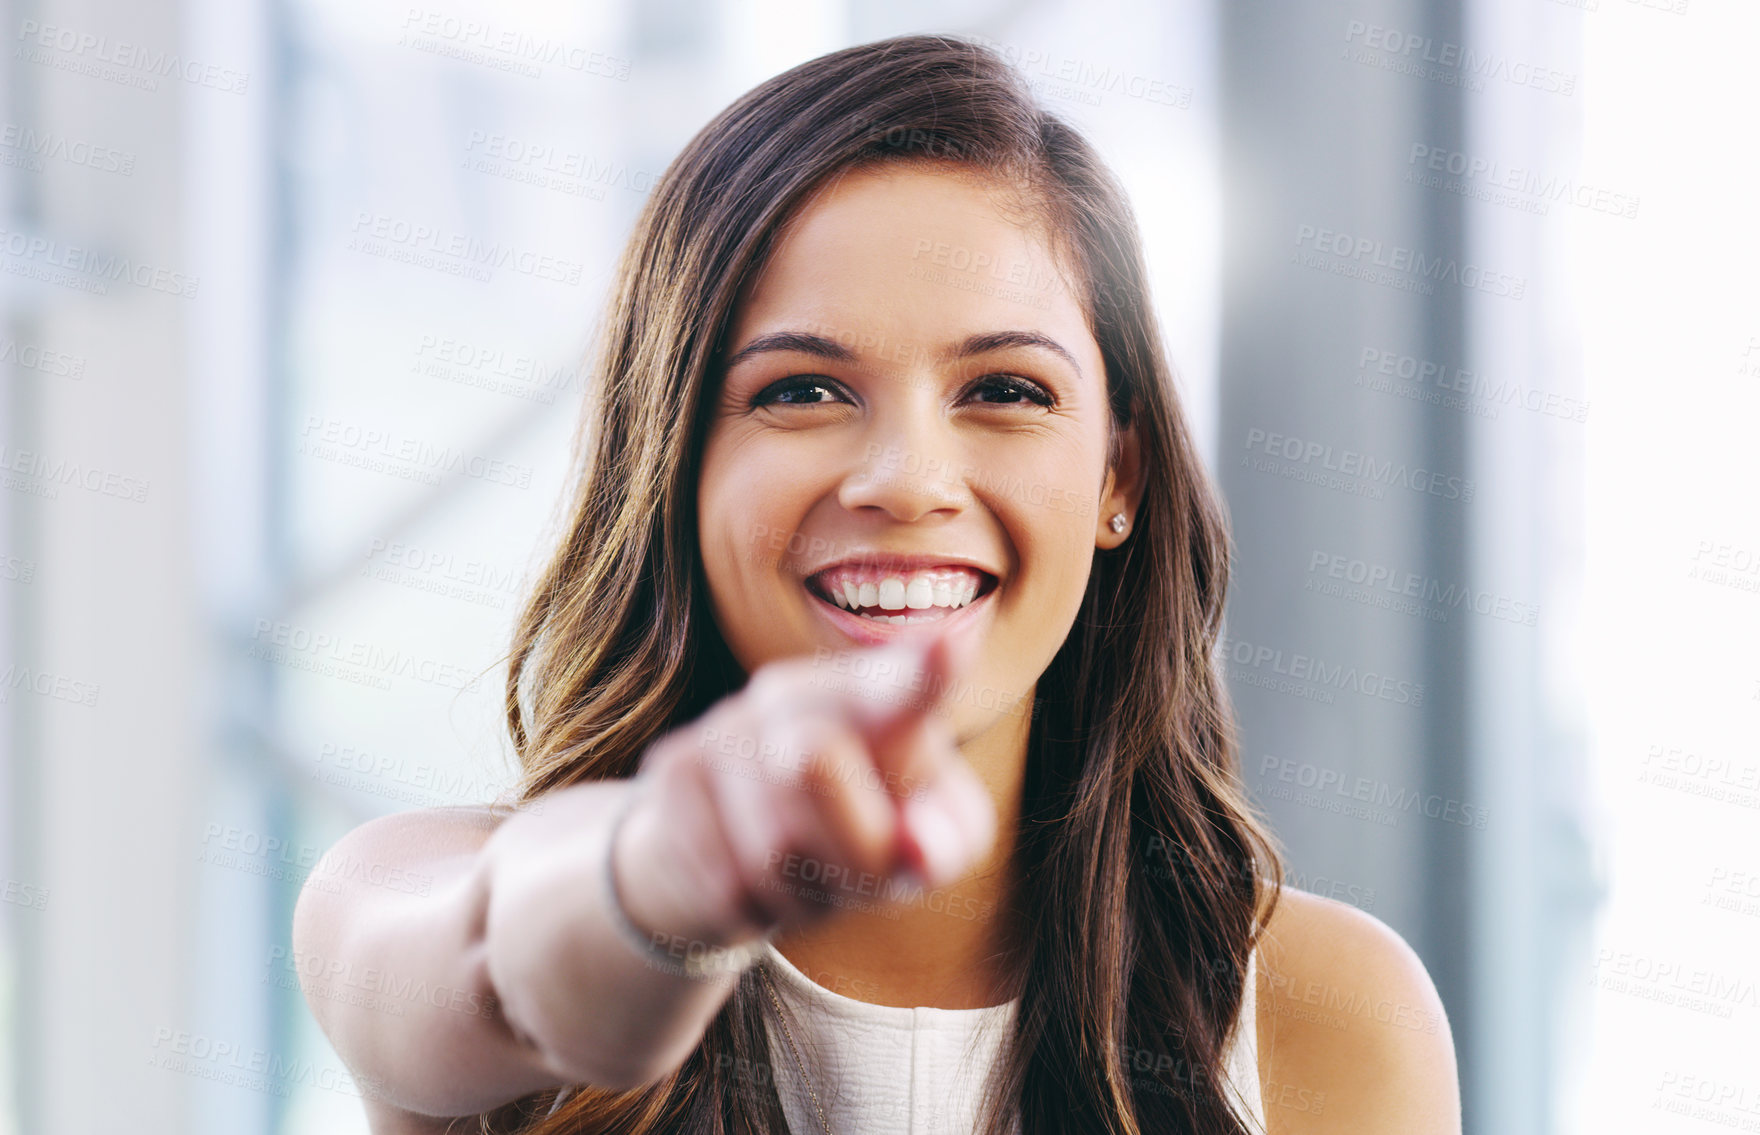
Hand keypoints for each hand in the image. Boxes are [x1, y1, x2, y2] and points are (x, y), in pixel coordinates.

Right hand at [611, 628, 997, 952]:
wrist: (715, 860)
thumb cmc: (852, 835)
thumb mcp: (918, 841)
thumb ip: (945, 840)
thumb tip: (915, 850)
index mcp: (870, 694)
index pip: (899, 684)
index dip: (923, 673)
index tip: (948, 650)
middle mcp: (787, 694)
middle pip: (814, 765)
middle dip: (853, 847)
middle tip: (867, 865)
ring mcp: (720, 731)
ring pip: (771, 845)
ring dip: (806, 890)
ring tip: (807, 873)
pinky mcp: (671, 777)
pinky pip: (728, 882)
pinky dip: (759, 908)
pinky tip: (759, 883)